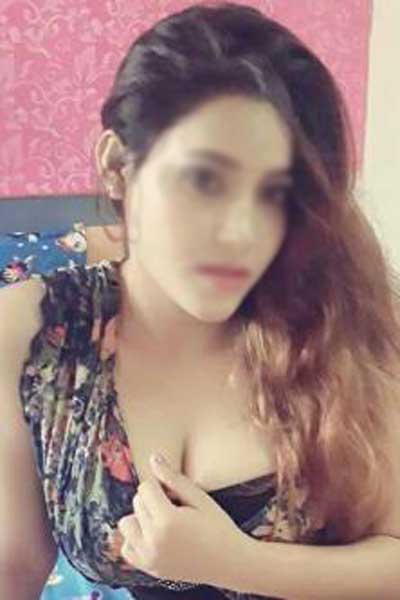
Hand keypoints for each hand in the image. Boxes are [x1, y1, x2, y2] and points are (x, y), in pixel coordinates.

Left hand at [116, 453, 242, 585]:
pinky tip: (155, 536)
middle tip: (174, 507)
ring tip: (161, 520)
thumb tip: (153, 458)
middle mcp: (153, 541)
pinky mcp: (149, 568)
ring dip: (140, 517)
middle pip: (137, 502)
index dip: (160, 486)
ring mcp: (149, 557)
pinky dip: (136, 539)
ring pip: (126, 523)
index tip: (176, 495)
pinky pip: (127, 547)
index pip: (145, 487)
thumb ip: (173, 479)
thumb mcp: (199, 498)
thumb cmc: (218, 527)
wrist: (229, 563)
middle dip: (152, 499)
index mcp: (167, 521)